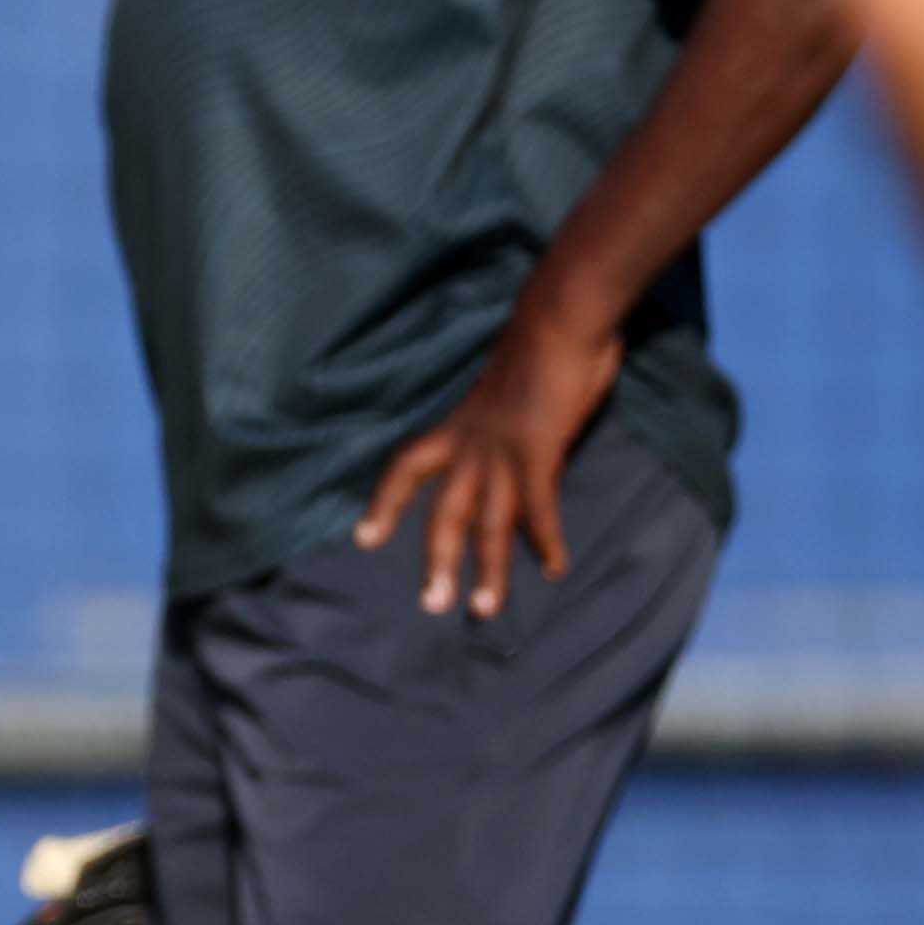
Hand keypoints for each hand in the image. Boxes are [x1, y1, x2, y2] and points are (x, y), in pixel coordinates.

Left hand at [355, 297, 623, 616]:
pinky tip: (555, 569)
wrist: (559, 314)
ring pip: (487, 521)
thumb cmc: (539, 345)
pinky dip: (547, 540)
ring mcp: (502, 449)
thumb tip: (520, 448)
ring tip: (483, 610)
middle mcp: (472, 443)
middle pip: (444, 511)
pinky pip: (539, 506)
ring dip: (488, 569)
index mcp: (458, 426)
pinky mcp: (538, 449)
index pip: (406, 467)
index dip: (385, 504)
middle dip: (437, 560)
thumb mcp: (506, 391)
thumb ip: (505, 425)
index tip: (364, 540)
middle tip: (431, 606)